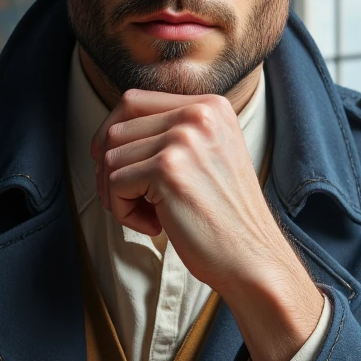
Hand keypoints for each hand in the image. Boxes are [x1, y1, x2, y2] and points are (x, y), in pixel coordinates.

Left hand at [91, 88, 324, 360]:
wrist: (253, 259)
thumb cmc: (224, 219)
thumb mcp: (207, 158)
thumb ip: (171, 136)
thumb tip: (107, 137)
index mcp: (210, 106)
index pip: (134, 101)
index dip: (112, 135)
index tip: (114, 167)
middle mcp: (198, 113)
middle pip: (116, 129)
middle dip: (110, 171)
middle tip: (131, 203)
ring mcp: (183, 138)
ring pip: (111, 158)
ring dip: (118, 195)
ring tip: (150, 217)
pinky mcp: (167, 169)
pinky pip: (114, 184)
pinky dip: (123, 212)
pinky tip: (155, 226)